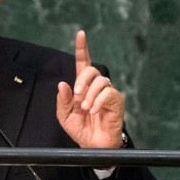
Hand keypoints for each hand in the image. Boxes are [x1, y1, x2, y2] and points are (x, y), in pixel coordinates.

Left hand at [56, 30, 124, 147]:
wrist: (92, 145)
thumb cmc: (80, 129)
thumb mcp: (64, 116)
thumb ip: (62, 100)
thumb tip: (62, 84)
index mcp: (82, 86)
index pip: (83, 63)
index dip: (82, 48)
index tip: (80, 34)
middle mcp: (96, 86)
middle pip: (92, 69)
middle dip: (82, 80)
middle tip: (77, 96)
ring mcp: (107, 92)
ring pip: (100, 81)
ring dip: (89, 94)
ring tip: (85, 109)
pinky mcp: (116, 101)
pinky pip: (109, 93)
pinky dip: (98, 101)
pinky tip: (94, 111)